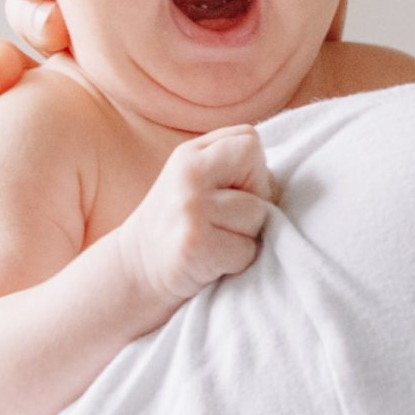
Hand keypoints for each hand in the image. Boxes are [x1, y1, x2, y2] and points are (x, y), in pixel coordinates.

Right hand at [114, 125, 275, 312]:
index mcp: (190, 154)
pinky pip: (247, 250)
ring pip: (258, 216)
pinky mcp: (195, 245)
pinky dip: (237, 262)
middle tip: (221, 223)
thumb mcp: (198, 183)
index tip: (229, 193)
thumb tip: (280, 181)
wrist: (134, 274)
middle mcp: (187, 175)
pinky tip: (211, 262)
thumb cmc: (181, 227)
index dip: (252, 171)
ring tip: (216, 242)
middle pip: (260, 176)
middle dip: (254, 203)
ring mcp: (189, 209)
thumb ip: (234, 166)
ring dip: (246, 237)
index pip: (250, 140)